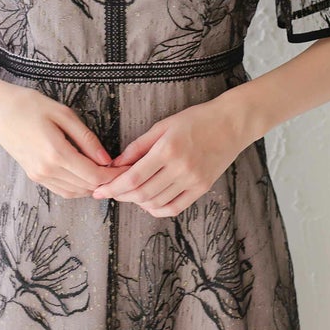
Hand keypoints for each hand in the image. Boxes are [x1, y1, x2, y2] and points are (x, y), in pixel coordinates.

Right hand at [0, 82, 115, 198]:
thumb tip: (106, 159)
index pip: (93, 175)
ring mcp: (39, 175)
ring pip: (74, 192)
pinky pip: (61, 190)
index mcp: (56, 153)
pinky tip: (86, 176)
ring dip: (92, 187)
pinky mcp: (34, 176)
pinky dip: (77, 187)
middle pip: (86, 186)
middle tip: (122, 171)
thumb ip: (86, 138)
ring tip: (107, 174)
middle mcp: (47, 169)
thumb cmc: (30, 105)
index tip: (126, 169)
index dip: (113, 175)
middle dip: (107, 182)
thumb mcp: (63, 114)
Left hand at [91, 99, 248, 218]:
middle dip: (121, 196)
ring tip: (128, 194)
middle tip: (109, 193)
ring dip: (137, 202)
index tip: (99, 190)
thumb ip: (138, 146)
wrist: (231, 124)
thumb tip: (115, 164)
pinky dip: (157, 209)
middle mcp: (180, 168)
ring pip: (157, 203)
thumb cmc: (195, 120)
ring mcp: (193, 181)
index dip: (113, 187)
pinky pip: (175, 208)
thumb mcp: (163, 125)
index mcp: (168, 150)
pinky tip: (148, 202)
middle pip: (142, 194)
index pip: (134, 177)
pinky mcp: (202, 188)